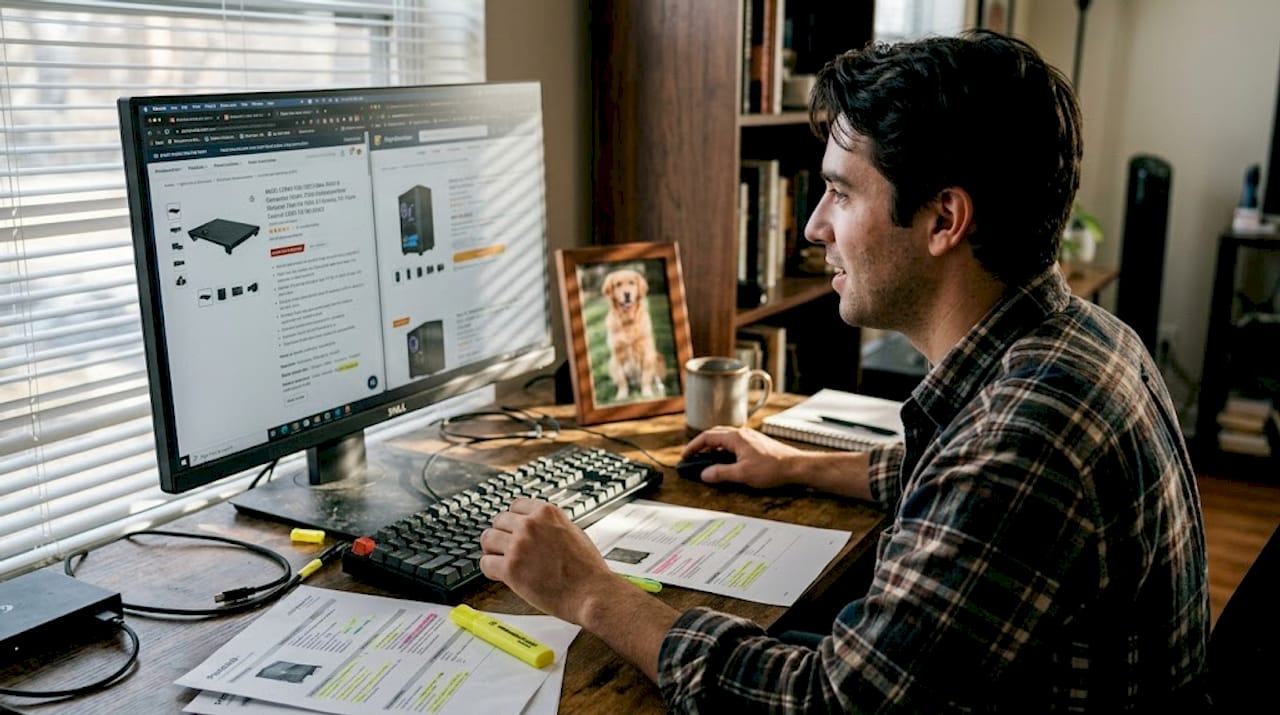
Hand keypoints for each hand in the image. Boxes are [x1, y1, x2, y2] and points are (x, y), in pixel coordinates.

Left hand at [480, 498, 620, 623]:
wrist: (591, 592)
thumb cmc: (587, 569)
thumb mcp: (573, 532)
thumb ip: (551, 526)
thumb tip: (539, 527)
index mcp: (547, 513)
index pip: (516, 505)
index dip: (514, 519)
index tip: (512, 529)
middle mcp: (530, 525)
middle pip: (499, 520)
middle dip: (502, 534)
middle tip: (505, 547)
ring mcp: (519, 545)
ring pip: (487, 539)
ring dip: (492, 550)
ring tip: (499, 560)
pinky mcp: (511, 569)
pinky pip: (486, 563)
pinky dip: (490, 569)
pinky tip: (498, 574)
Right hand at [681, 425, 808, 488]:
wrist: (795, 467)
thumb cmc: (773, 468)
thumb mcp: (742, 474)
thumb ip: (720, 473)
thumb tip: (705, 474)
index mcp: (736, 437)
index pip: (707, 437)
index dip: (693, 446)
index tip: (685, 455)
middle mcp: (742, 434)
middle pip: (715, 434)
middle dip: (701, 445)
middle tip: (692, 457)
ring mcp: (750, 438)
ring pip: (725, 439)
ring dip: (713, 448)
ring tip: (706, 461)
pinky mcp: (756, 445)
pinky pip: (734, 444)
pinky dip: (724, 450)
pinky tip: (726, 461)